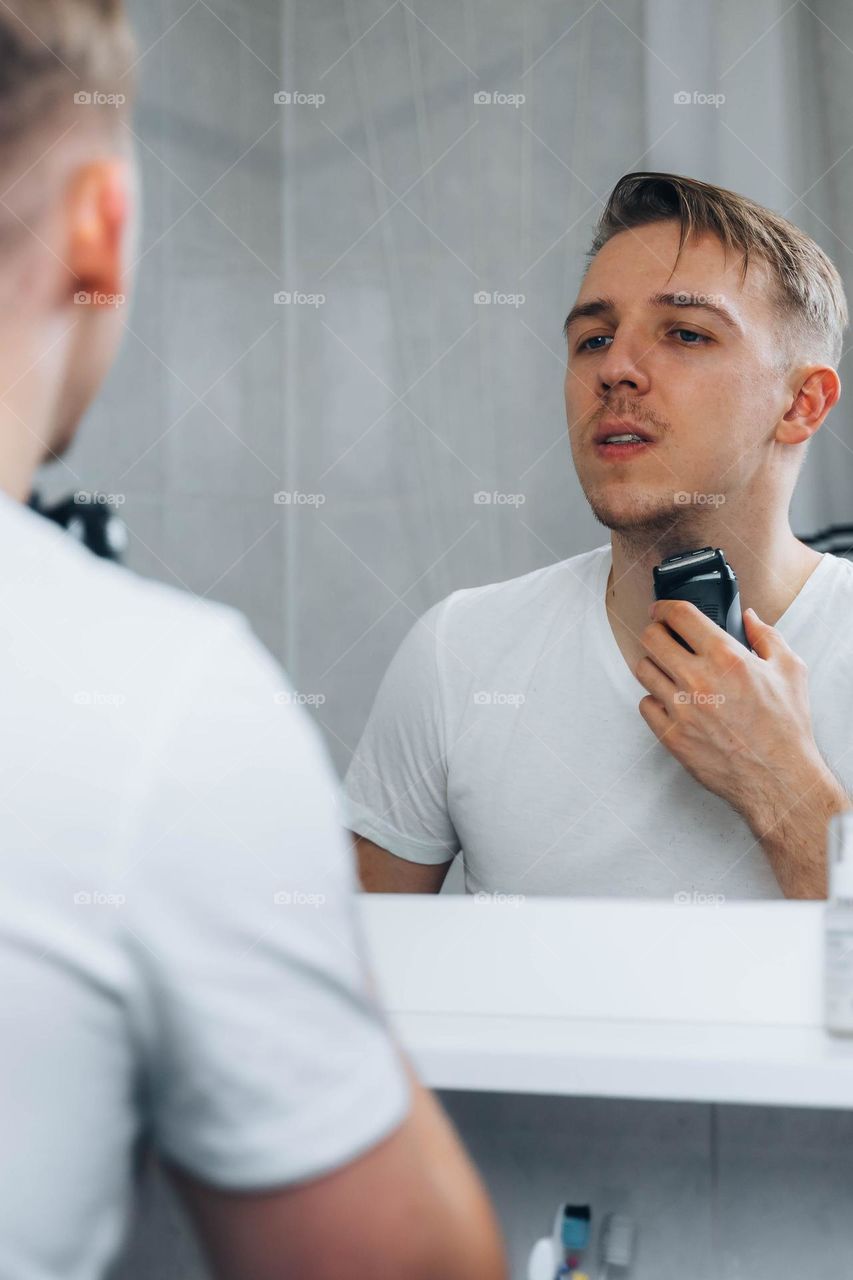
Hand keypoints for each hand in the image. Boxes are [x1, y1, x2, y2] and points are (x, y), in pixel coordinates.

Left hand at [635, 599, 824, 823]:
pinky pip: (645, 705)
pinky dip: (655, 700)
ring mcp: (681, 709)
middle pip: (651, 639)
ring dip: (653, 664)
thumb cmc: (785, 728)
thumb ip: (767, 636)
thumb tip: (750, 618)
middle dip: (654, 631)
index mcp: (726, 658)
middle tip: (661, 635)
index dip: (665, 607)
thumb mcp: (790, 670)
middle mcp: (698, 680)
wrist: (778, 777)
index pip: (679, 616)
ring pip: (643, 670)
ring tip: (667, 668)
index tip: (662, 609)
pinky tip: (671, 701)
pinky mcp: (672, 735)